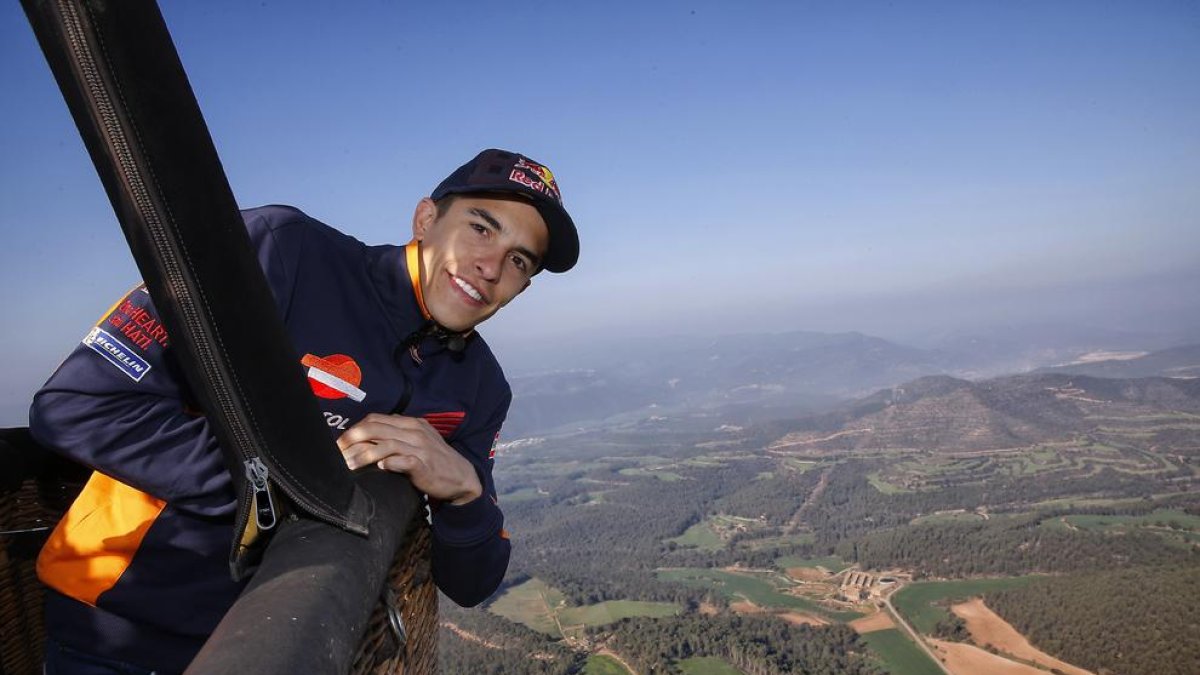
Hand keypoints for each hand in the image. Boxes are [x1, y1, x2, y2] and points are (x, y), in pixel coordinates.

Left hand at [337, 413, 482, 504]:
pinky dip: (389, 463)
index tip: (340, 443)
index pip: (375, 419)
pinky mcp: (425, 465)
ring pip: (386, 444)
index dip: (354, 429)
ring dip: (364, 455)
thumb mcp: (417, 441)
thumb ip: (396, 436)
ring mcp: (420, 448)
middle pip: (376, 428)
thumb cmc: (434, 460)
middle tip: (337, 452)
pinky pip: (404, 461)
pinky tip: (379, 468)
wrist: (461, 476)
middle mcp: (414, 432)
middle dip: (352, 439)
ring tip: (349, 465)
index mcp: (410, 423)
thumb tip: (367, 439)